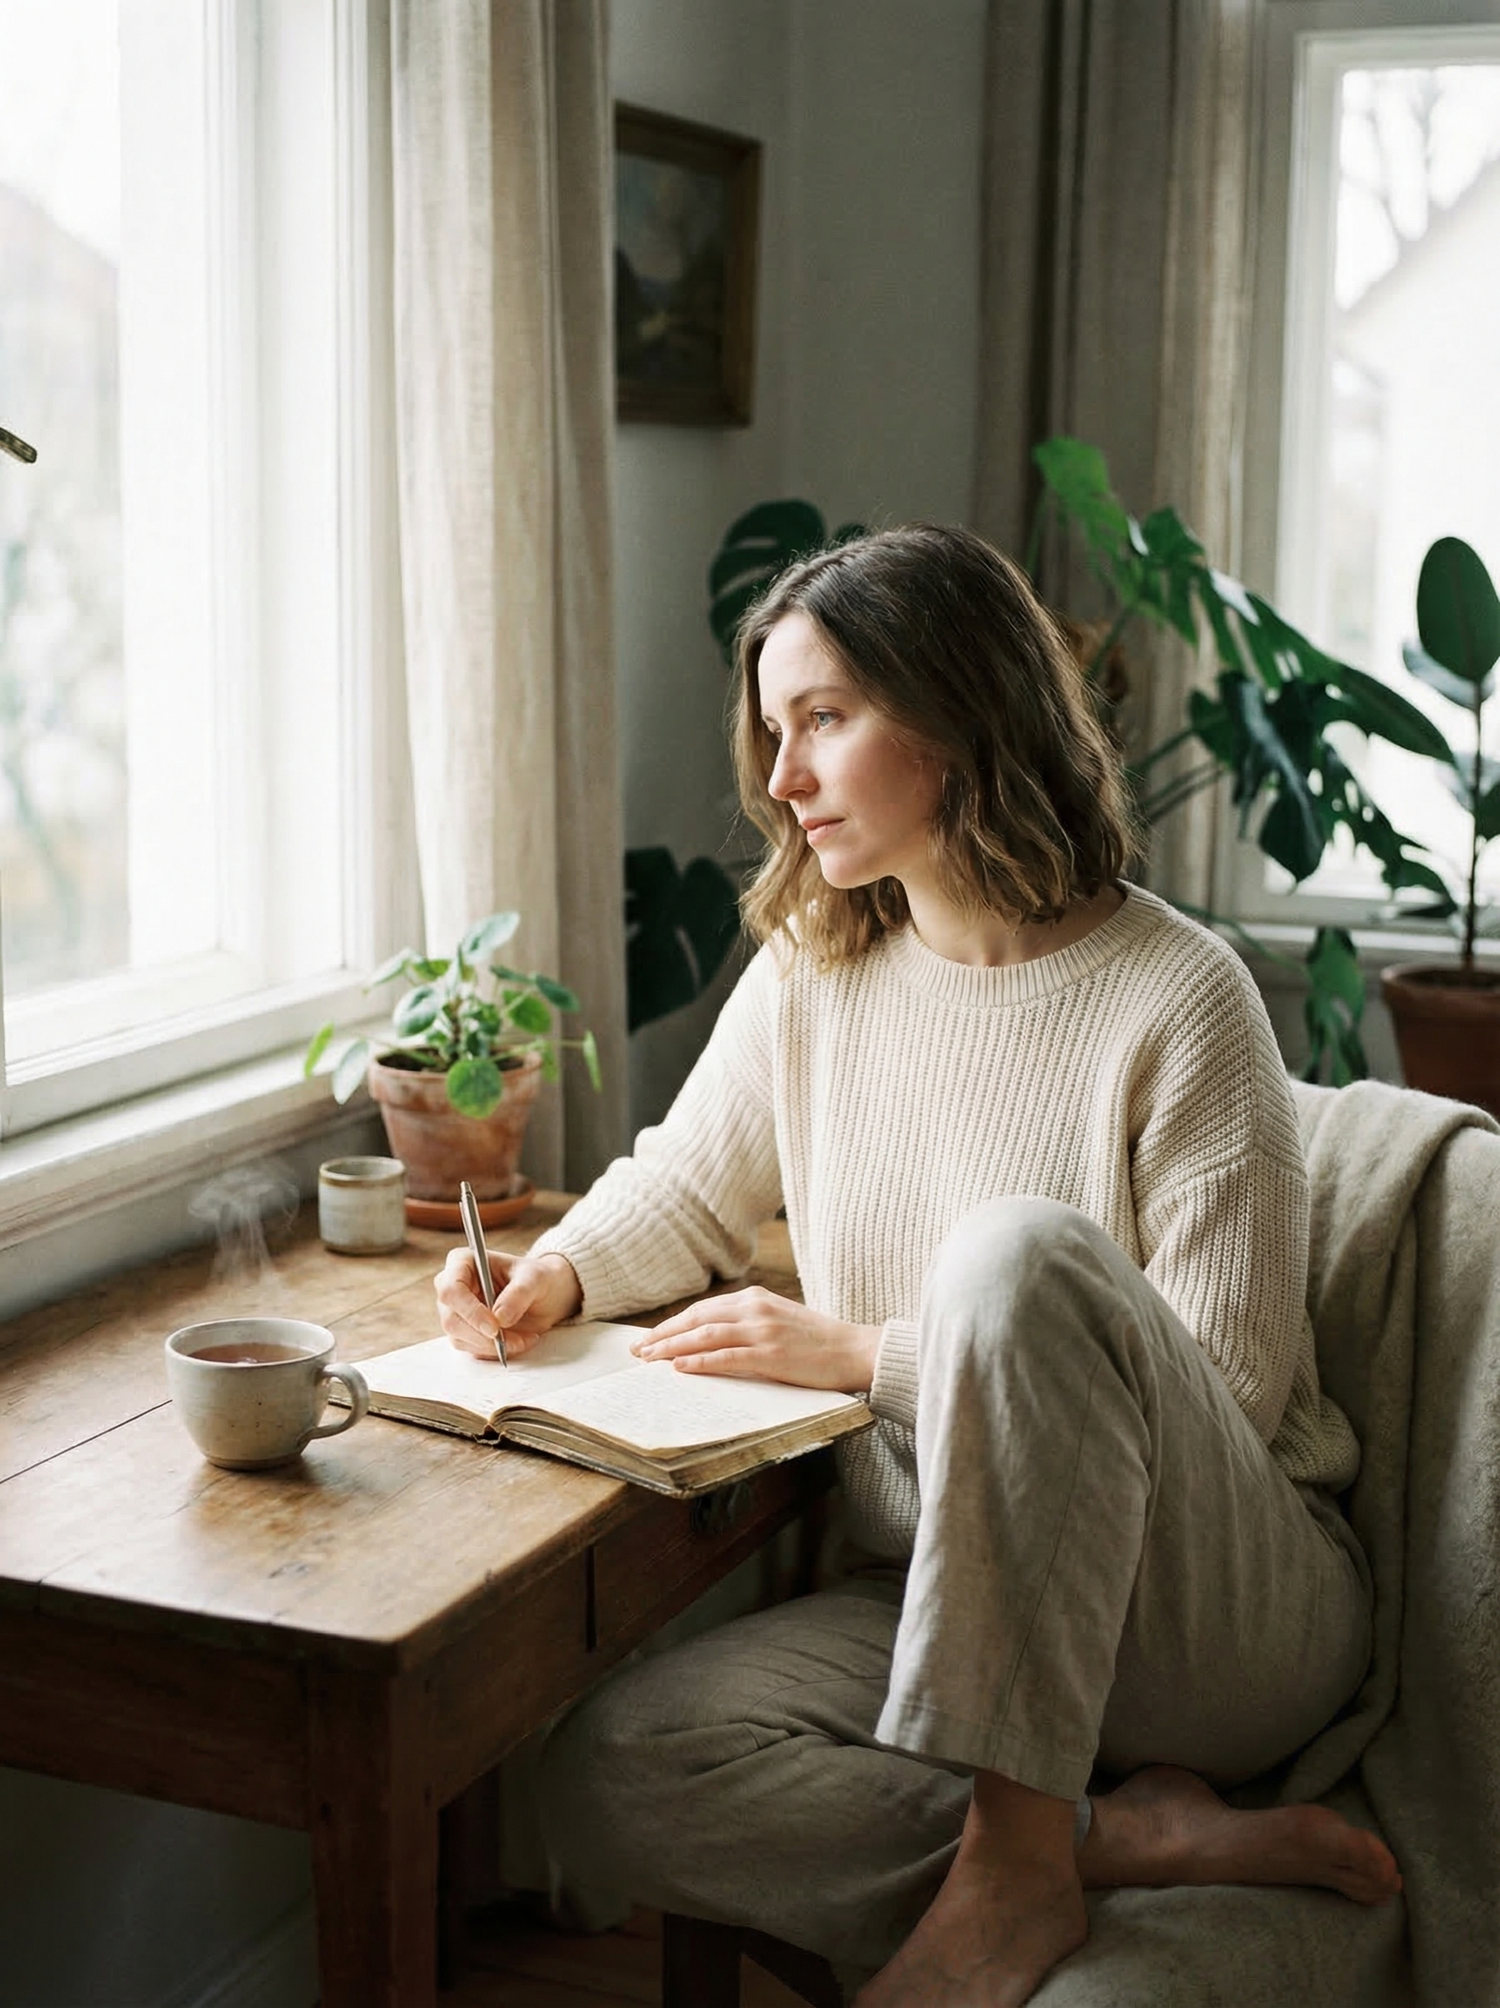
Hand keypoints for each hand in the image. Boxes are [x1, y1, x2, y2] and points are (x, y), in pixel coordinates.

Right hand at [434, 1247, 581, 1359]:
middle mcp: (453, 1286)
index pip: (451, 1289)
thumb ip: (518, 1294)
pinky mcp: (464, 1332)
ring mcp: (456, 1311)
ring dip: (492, 1345)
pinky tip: (517, 1341)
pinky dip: (495, 1350)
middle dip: (484, 1335)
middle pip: (451, 1318)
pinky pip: (471, 1348)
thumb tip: (499, 1318)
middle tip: (515, 1339)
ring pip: (459, 1337)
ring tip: (523, 1338)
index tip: (494, 1327)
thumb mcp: (534, 1279)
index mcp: (463, 1262)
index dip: (470, 1311)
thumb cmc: (535, 1278)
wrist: (545, 1295)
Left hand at [630, 1287, 879, 1393]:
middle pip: (696, 1319)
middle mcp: (754, 1309)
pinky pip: (726, 1357)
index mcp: (755, 1298)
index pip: (702, 1309)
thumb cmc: (817, 1341)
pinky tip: (680, 1368)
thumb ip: (748, 1322)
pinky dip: (699, 1362)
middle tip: (637, 1350)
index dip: (672, 1324)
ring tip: (649, 1359)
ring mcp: (762, 1331)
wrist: (854, 1349)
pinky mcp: (771, 1354)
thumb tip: (712, 1336)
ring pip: (704, 1336)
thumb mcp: (778, 1319)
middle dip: (663, 1334)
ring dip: (672, 1348)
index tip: (650, 1337)